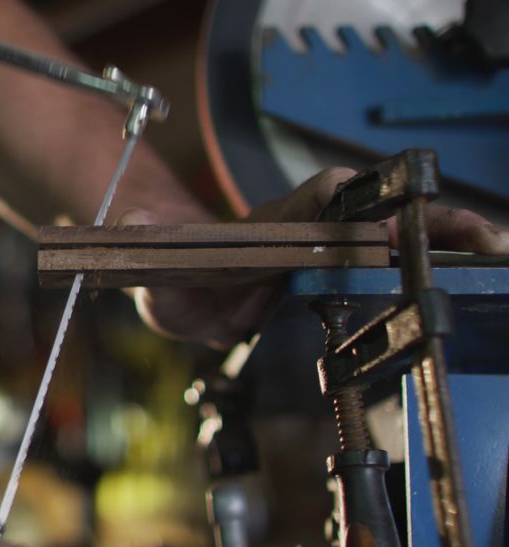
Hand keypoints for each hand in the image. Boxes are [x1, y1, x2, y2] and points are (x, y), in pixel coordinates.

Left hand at [125, 167, 508, 348]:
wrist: (168, 278)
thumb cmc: (164, 256)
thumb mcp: (148, 251)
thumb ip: (142, 242)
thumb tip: (128, 227)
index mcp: (269, 219)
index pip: (320, 199)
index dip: (355, 209)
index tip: (387, 222)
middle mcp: (304, 230)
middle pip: (374, 219)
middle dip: (427, 224)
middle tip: (481, 239)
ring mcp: (319, 256)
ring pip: (387, 247)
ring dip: (436, 249)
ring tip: (487, 256)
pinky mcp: (323, 286)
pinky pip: (376, 281)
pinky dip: (416, 280)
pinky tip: (448, 294)